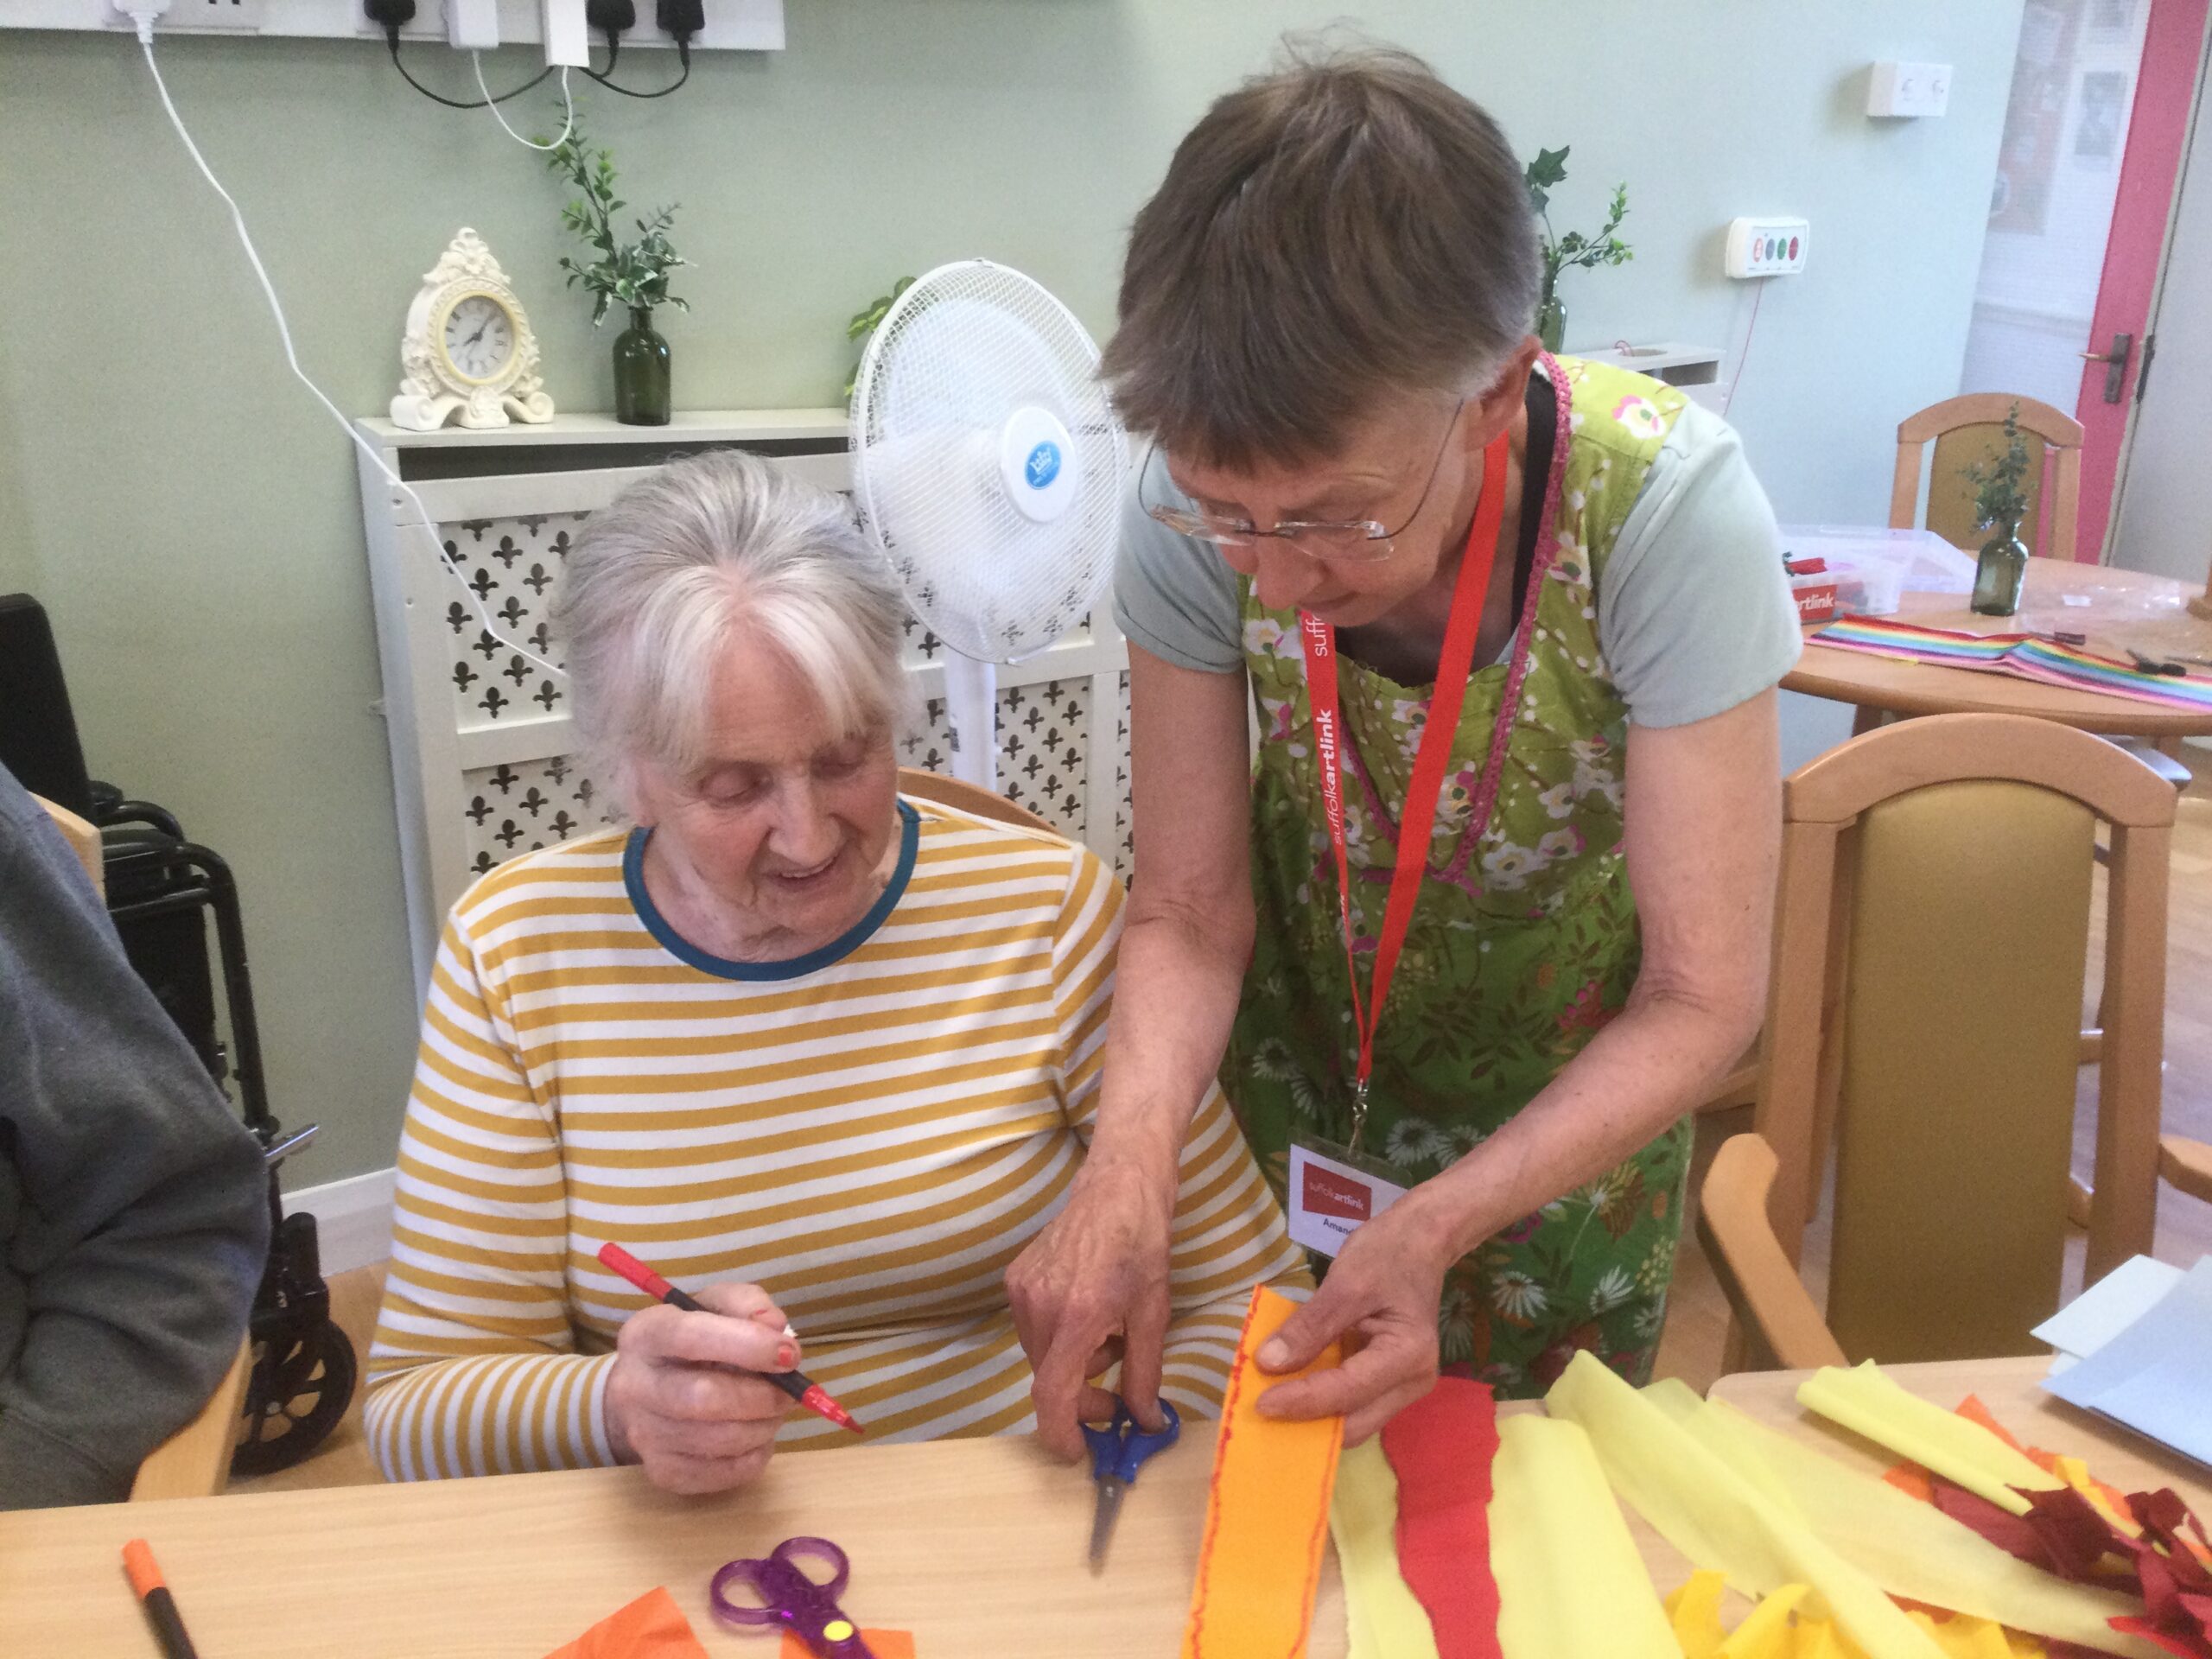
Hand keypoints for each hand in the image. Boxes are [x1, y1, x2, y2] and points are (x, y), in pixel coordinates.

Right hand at [605, 1281, 796, 1494]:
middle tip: (790, 1391)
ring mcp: (643, 1435)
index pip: (691, 1337)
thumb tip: (775, 1327)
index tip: (789, 1354)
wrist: (647, 1391)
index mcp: (645, 1334)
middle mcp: (633, 1386)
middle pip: (703, 1398)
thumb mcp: (715, 1305)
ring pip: (716, 1440)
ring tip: (773, 1410)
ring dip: (763, 1426)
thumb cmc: (692, 1342)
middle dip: (761, 1396)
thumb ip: (748, 1304)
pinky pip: (720, 1474)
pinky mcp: (660, 1471)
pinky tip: (757, 1436)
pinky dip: (753, 1457)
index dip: (748, 1345)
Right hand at [1007, 1154, 1176, 1460]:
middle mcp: (1040, 1306)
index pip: (1053, 1395)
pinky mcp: (1014, 1280)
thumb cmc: (1142, 1247)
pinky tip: (1088, 1314)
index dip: (1061, 1434)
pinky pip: (1034, 1331)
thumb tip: (1145, 1422)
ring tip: (1109, 1336)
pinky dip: (1061, 1339)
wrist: (1117, 1190)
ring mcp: (1021, 1291)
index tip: (1078, 1452)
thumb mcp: (1153, 1315)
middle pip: (1049, 1380)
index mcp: (1078, 1316)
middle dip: (1083, 1397)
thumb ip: (1144, 1374)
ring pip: (1041, 1358)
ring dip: (1073, 1365)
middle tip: (1119, 1395)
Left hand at [1254, 1198, 1448, 1445]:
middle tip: (1260, 1414)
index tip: (1260, 1404)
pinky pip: (1351, 1403)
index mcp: (1408, 1356)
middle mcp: (1412, 1382)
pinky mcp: (1387, 1380)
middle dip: (1308, 1425)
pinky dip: (1321, 1401)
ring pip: (1353, 1420)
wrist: (1420, 1240)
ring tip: (1270, 1406)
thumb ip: (1309, 1326)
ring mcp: (1402, 1385)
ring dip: (1312, 1418)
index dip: (1302, 1401)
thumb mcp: (1346, 1282)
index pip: (1347, 1392)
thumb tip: (1267, 1363)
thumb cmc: (1388, 1254)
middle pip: (1355, 1424)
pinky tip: (1290, 1391)